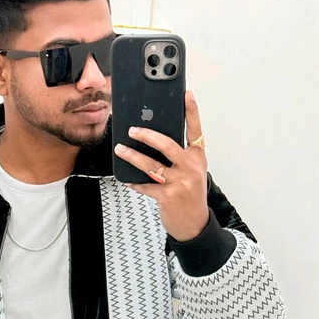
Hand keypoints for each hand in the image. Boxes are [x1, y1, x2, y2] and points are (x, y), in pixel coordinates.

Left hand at [113, 90, 209, 241]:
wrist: (194, 224)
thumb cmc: (191, 195)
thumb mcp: (193, 172)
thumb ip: (180, 156)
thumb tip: (154, 139)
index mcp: (198, 157)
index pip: (195, 130)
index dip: (191, 111)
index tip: (186, 94)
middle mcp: (191, 167)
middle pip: (167, 145)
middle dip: (147, 135)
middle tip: (133, 129)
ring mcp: (179, 182)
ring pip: (151, 165)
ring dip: (132, 156)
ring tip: (120, 149)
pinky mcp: (167, 196)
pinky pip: (145, 185)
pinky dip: (134, 182)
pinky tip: (127, 179)